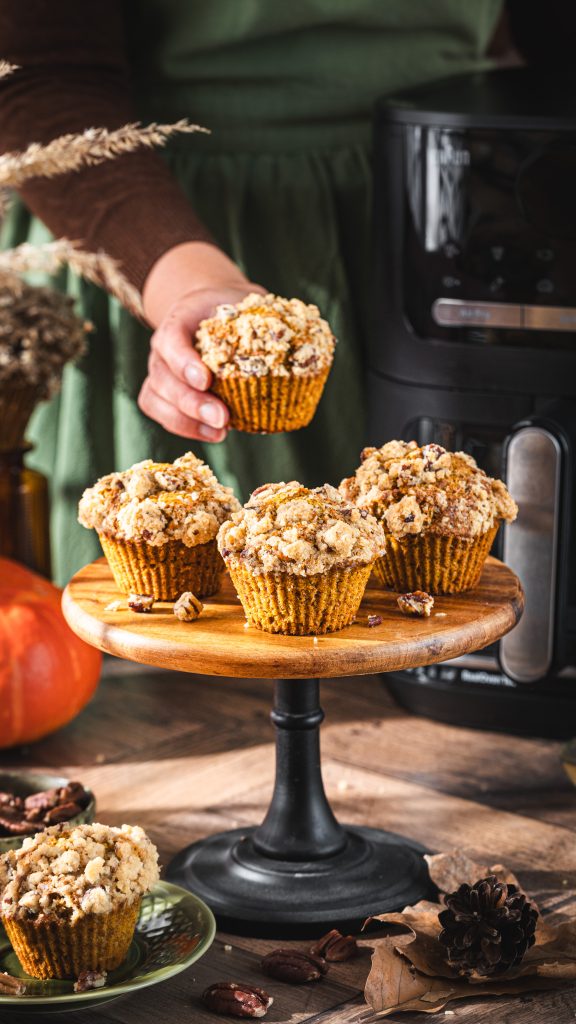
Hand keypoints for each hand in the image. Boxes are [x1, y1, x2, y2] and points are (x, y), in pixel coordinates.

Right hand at [139, 242, 265, 441]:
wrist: (208, 310)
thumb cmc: (230, 308)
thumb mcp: (245, 300)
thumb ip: (263, 315)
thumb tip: (299, 337)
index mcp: (179, 319)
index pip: (171, 339)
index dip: (184, 362)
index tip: (206, 380)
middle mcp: (162, 347)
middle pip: (162, 377)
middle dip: (191, 402)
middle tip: (222, 418)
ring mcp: (159, 371)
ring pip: (156, 398)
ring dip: (187, 421)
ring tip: (220, 432)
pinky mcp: (162, 392)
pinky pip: (160, 413)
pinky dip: (185, 427)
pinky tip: (214, 433)